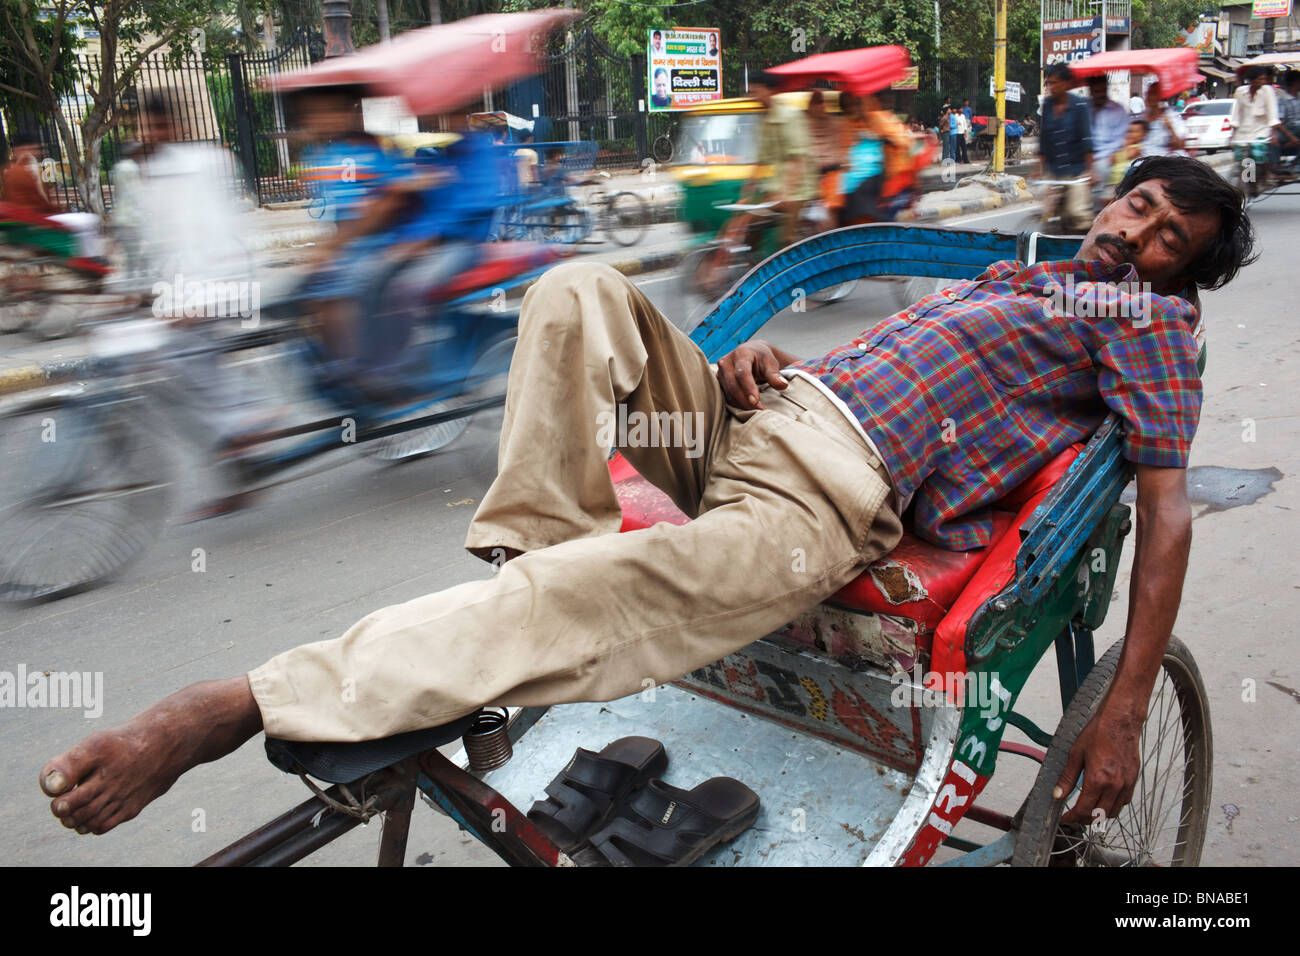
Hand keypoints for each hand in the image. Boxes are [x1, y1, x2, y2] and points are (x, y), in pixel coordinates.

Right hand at [716, 339, 791, 408]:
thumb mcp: (770, 363)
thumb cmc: (762, 358)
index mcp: (741, 354)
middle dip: (745, 399)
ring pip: (729, 392)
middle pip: (733, 384)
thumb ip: (775, 375)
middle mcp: (726, 362)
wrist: (751, 354)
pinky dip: (738, 403)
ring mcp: (720, 372)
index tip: (756, 401)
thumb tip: (782, 385)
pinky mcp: (719, 382)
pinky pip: (727, 396)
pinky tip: (749, 406)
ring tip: (758, 408)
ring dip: (742, 403)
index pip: (742, 372)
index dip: (748, 388)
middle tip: (759, 409)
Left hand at [1053, 698, 1143, 825]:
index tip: (1065, 818)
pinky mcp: (1133, 780)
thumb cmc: (1097, 733)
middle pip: (1099, 815)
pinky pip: (1124, 802)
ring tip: (1088, 809)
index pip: (1084, 810)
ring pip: (1113, 812)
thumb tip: (1057, 794)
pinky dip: (1114, 805)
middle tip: (1074, 815)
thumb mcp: (1075, 754)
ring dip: (1100, 815)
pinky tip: (1104, 798)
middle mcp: (1114, 786)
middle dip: (1084, 819)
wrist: (1120, 721)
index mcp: (1097, 780)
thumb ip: (1067, 778)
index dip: (1072, 818)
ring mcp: (1126, 784)